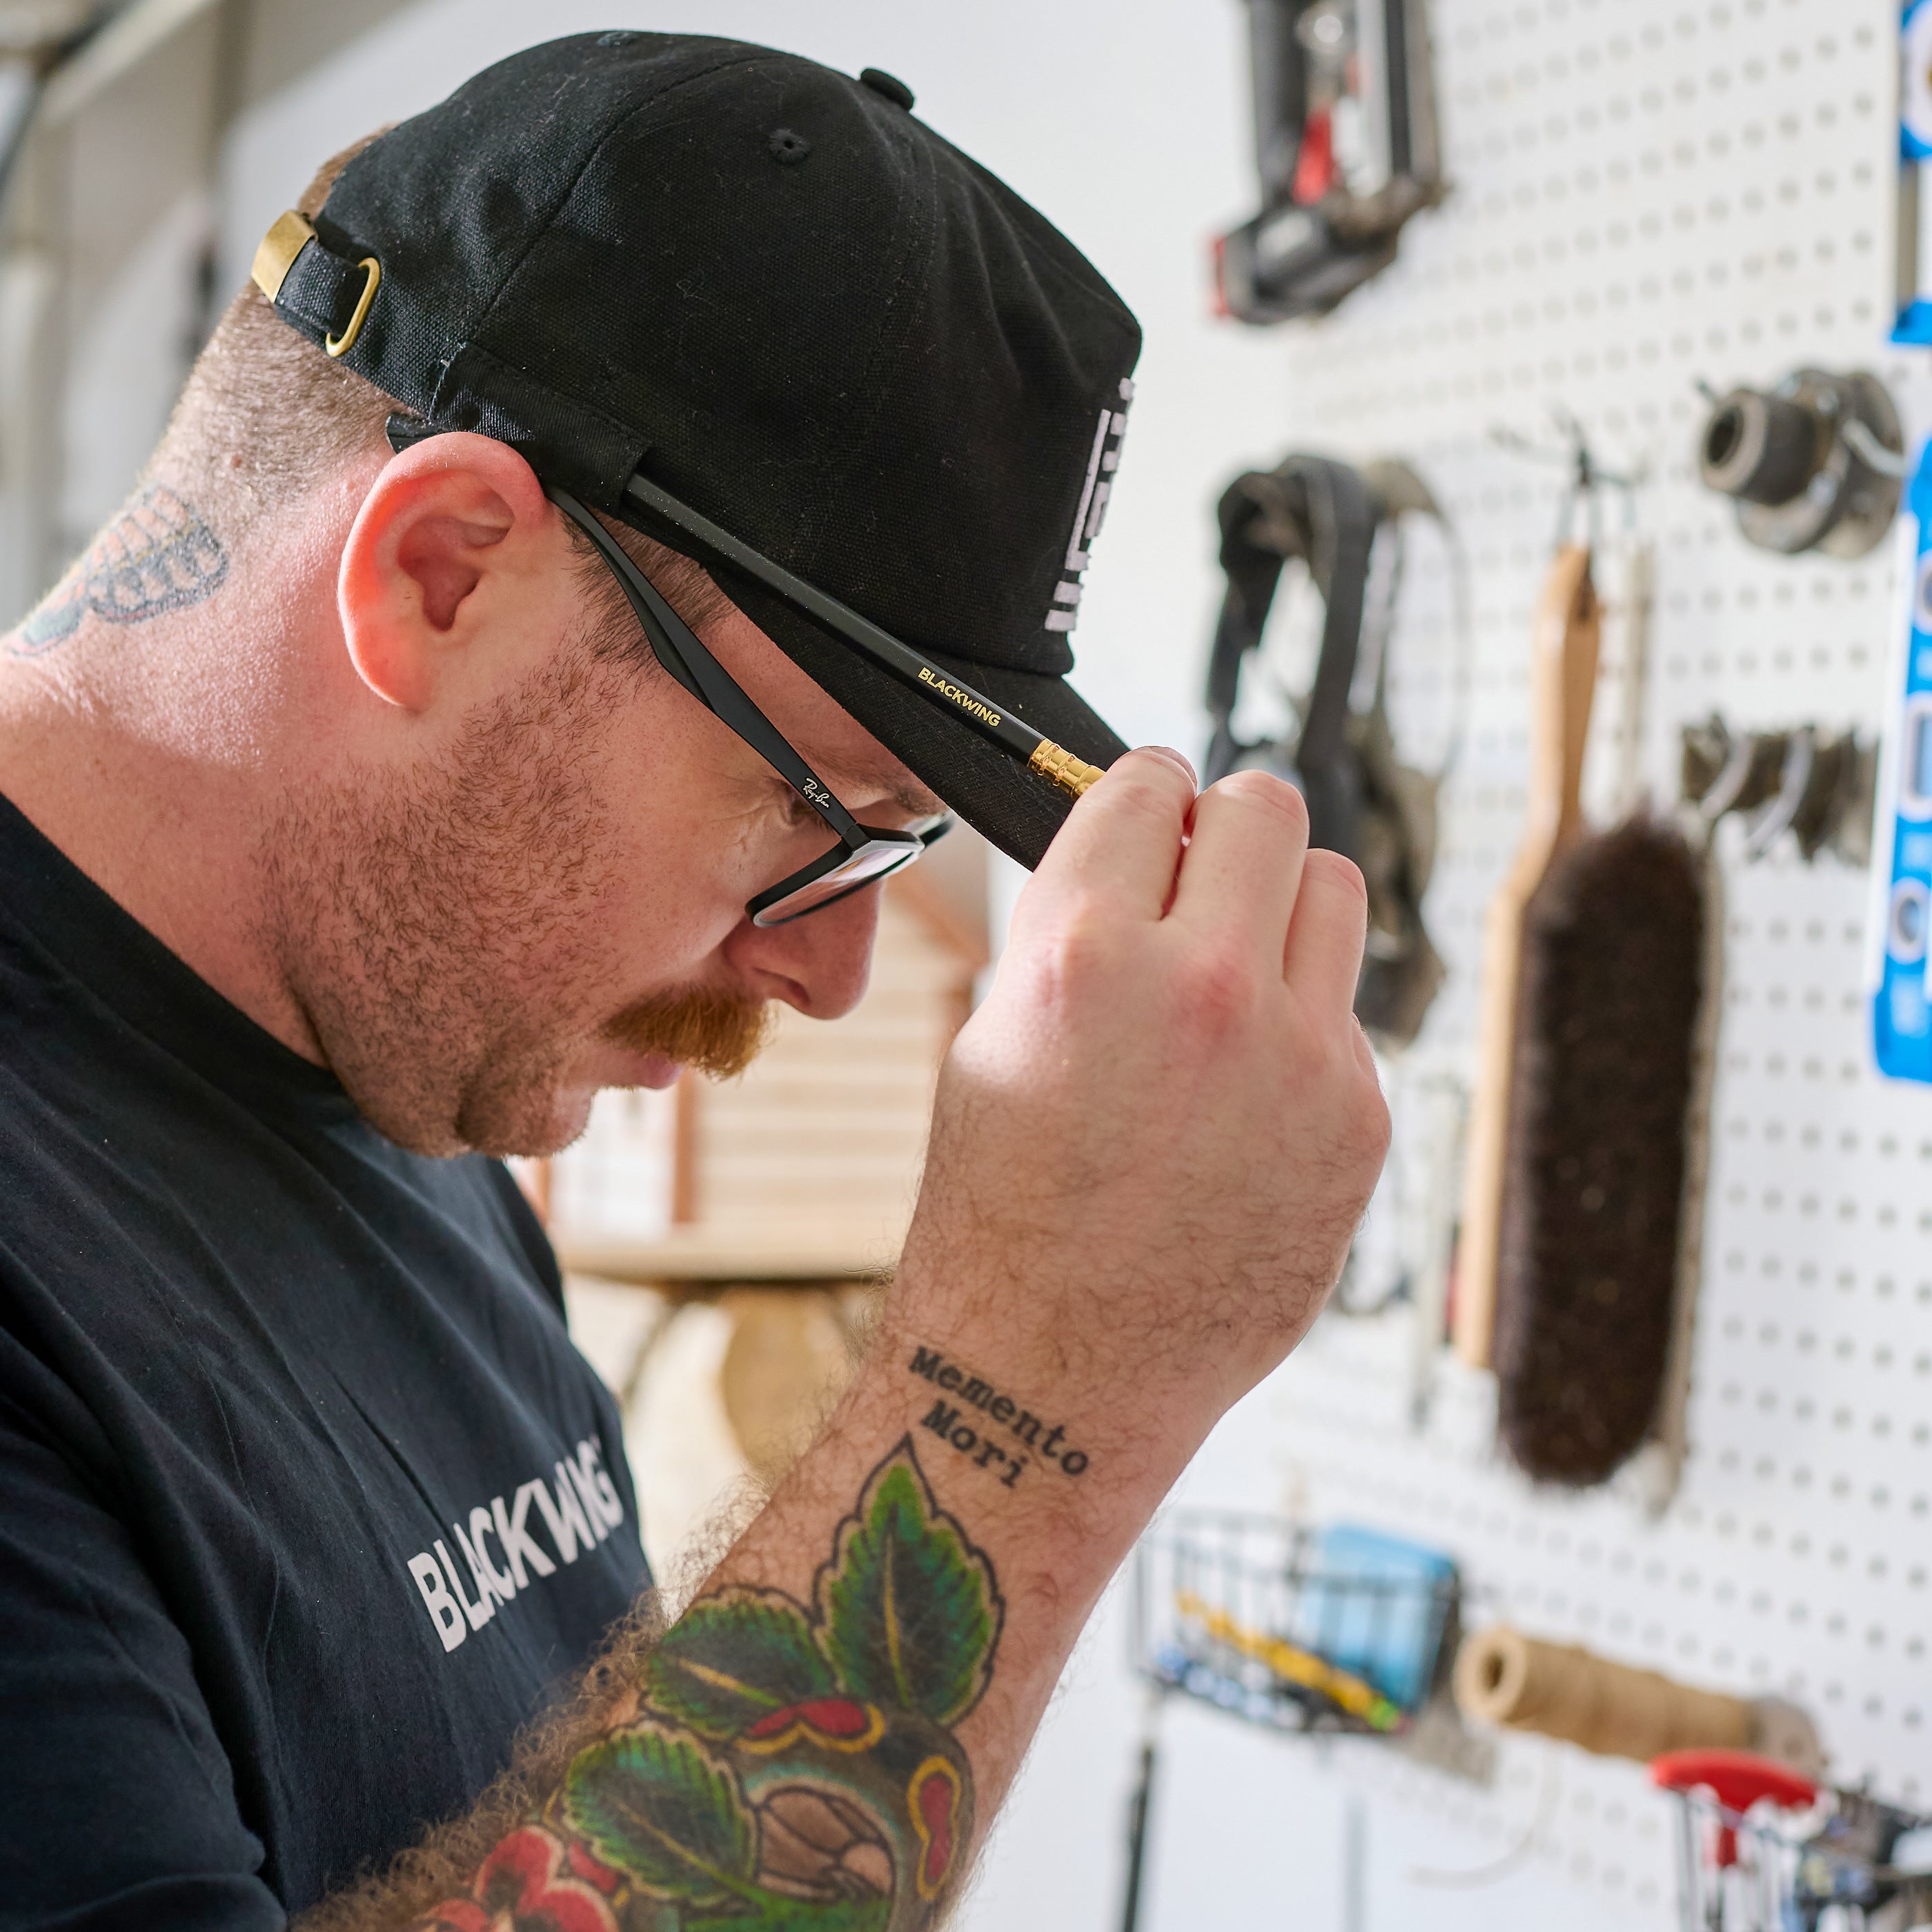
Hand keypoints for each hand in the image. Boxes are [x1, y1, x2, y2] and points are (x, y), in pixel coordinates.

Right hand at [892, 748, 1388, 1474]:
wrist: (1054, 1378)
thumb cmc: (1002, 1219)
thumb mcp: (990, 1042)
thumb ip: (1075, 931)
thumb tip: (1144, 855)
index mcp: (1082, 955)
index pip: (1151, 783)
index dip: (1145, 793)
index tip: (1150, 812)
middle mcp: (1201, 989)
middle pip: (1267, 806)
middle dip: (1225, 828)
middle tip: (1199, 875)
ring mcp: (1297, 1056)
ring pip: (1334, 888)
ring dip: (1280, 907)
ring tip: (1230, 975)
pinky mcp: (1358, 1120)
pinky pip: (1348, 1011)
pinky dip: (1303, 1025)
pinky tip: (1244, 1093)